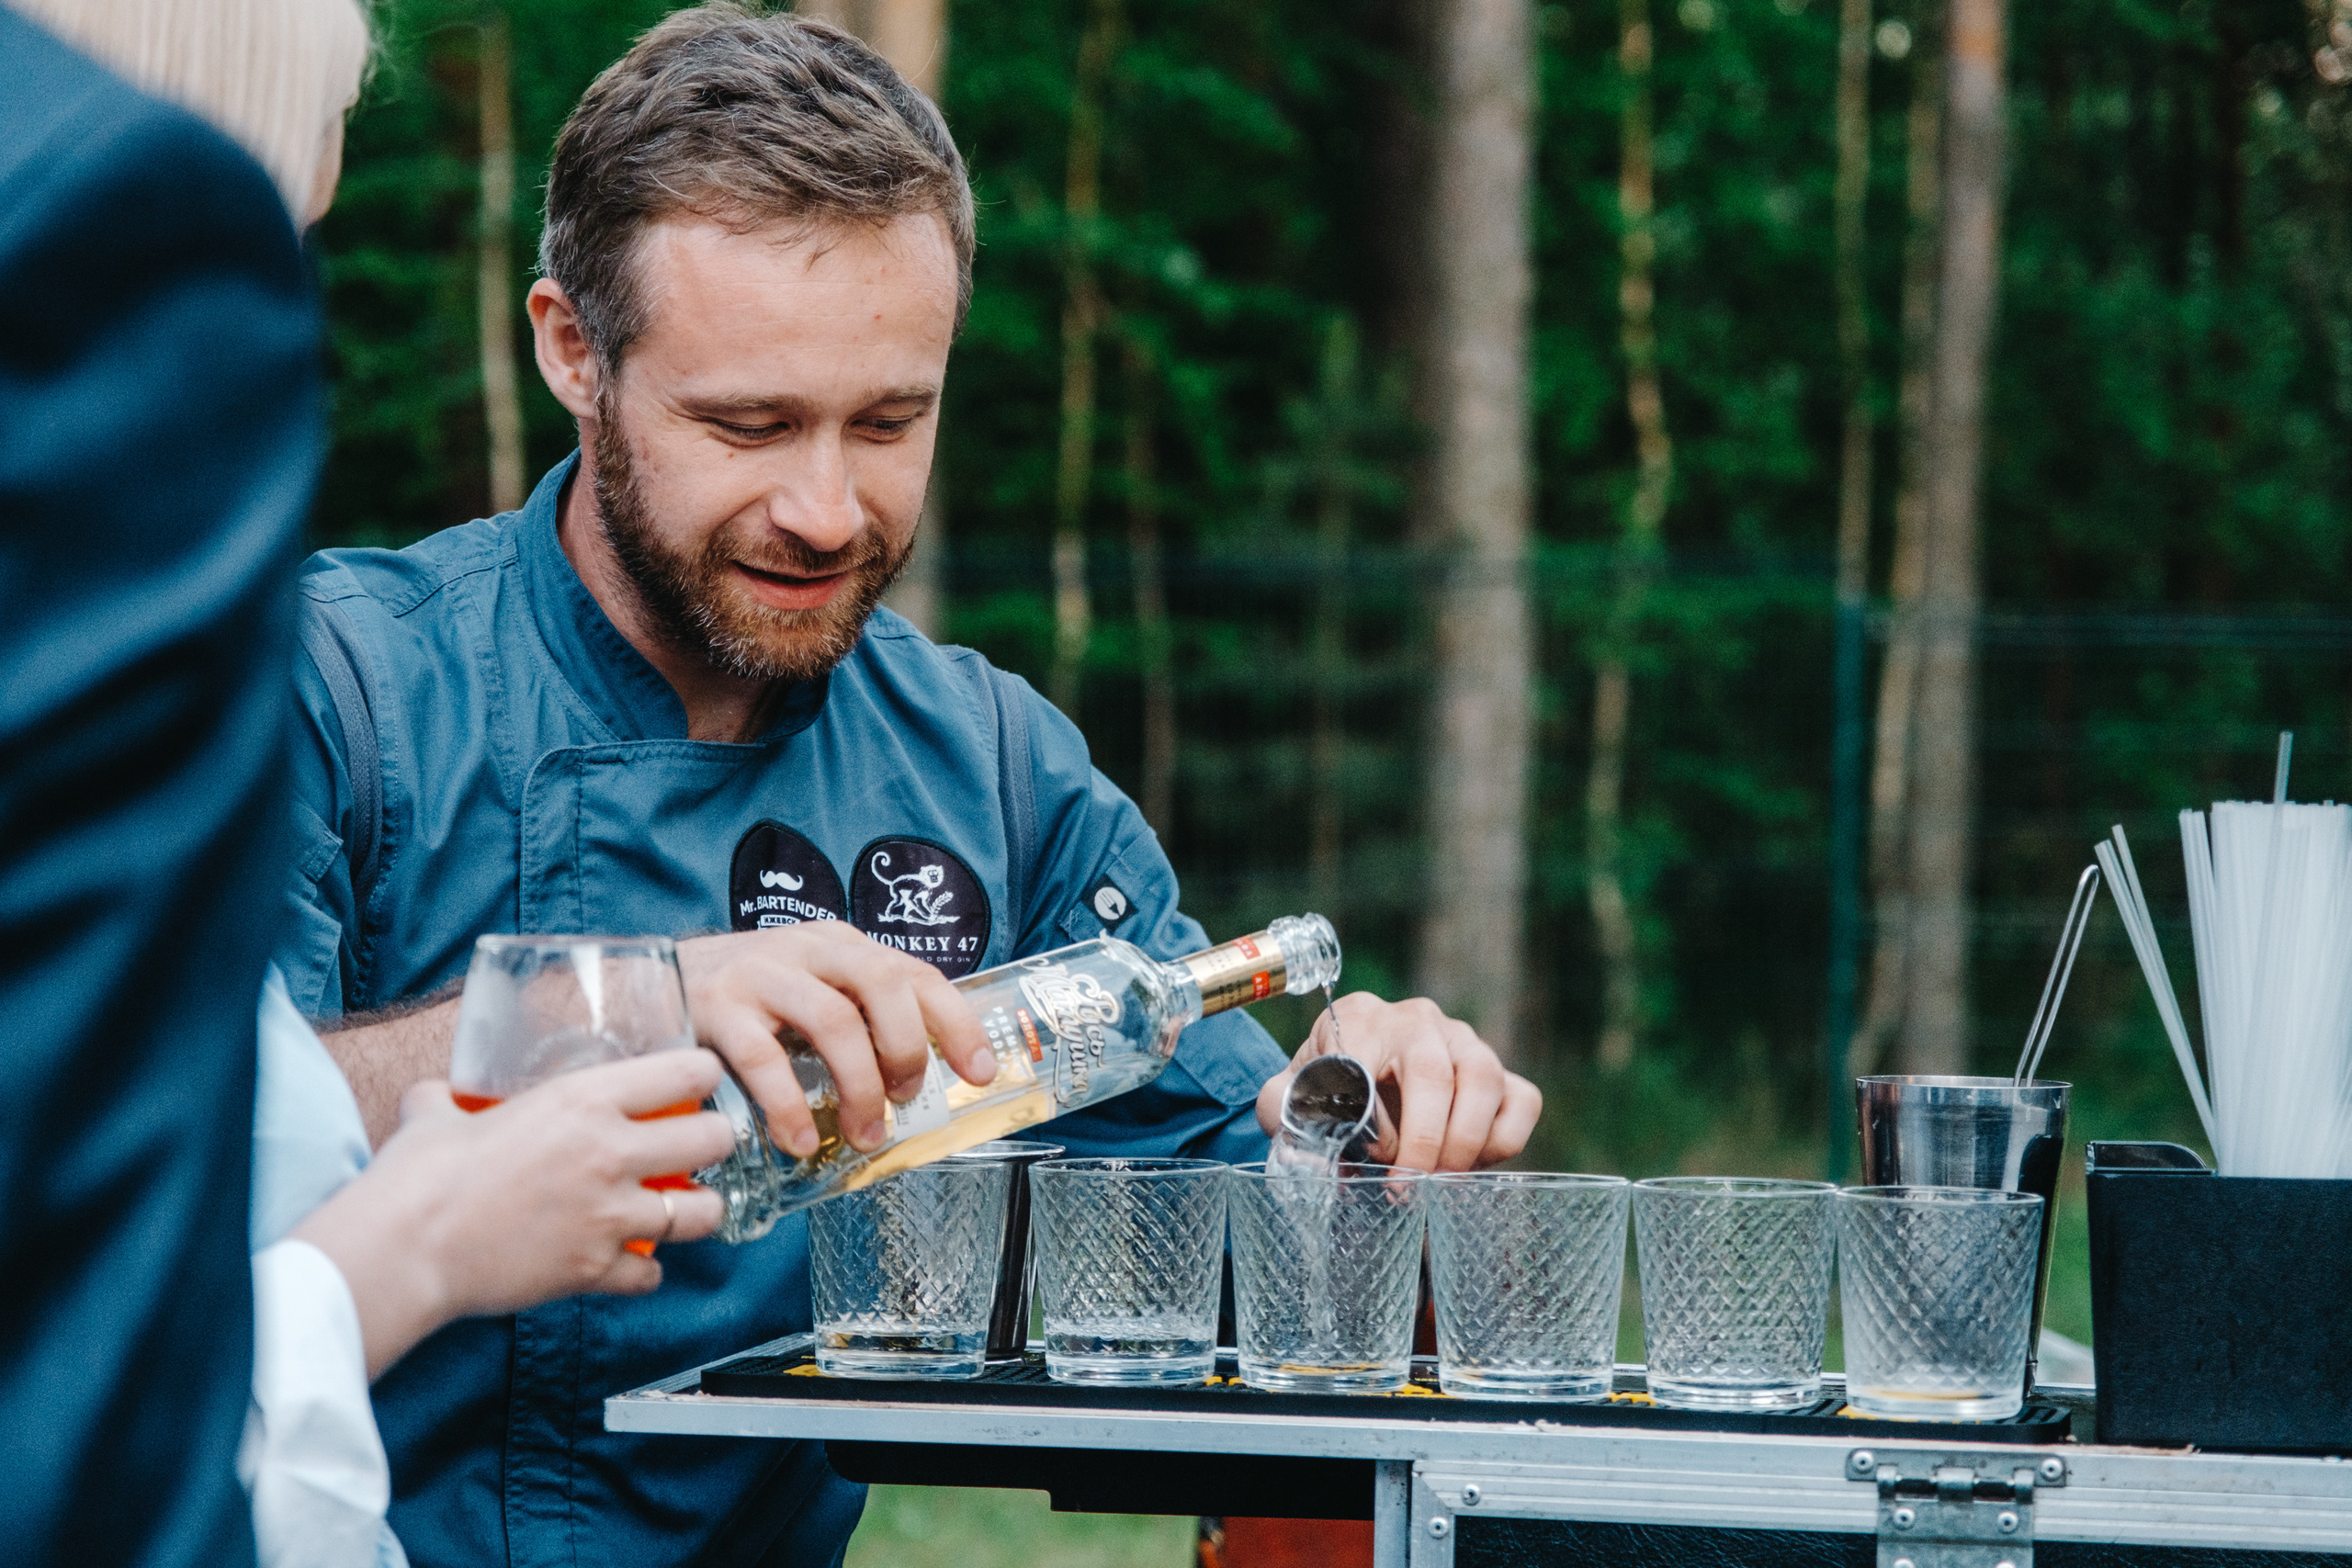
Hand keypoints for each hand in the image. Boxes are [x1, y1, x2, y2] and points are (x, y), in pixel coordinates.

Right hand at [291, 1048, 735, 1376]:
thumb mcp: (436, 1115)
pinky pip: (650, 1275)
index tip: (702, 1079)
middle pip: (716, 1139)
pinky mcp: (594, 1270)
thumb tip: (433, 1095)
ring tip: (683, 1207)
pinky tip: (631, 1264)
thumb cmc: (416, 1177)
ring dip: (698, 1210)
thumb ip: (448, 1100)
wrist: (402, 1250)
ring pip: (703, 1212)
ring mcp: (609, 1217)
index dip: (705, 1072)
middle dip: (718, 1140)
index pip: (687, 1070)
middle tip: (704, 1144)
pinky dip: (645, 1273)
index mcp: (583, 1100)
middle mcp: (611, 1153)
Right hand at [677, 922, 993, 1158]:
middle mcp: (806, 949)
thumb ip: (855, 1019)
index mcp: (840, 945)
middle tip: (904, 1101)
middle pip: (882, 984)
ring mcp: (759, 973)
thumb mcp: (807, 993)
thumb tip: (915, 1082)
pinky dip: (789, 1106)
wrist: (644, 987)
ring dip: (858, 1085)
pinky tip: (800, 1142)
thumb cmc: (742, 1002)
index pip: (914, 972)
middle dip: (907, 1050)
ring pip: (834, 1021)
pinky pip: (765, 1059)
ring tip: (862, 1134)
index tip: (982, 1074)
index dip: (955, 1023)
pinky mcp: (716, 1008)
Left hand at [1252, 993, 1541, 1171]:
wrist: (1358, 1078)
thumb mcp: (1292, 1095)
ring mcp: (1465, 1041)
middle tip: (1409, 1190)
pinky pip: (1522, 1099)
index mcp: (1359, 1019)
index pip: (1370, 1062)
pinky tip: (1471, 1165)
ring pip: (1485, 1080)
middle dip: (1425, 1141)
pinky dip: (1504, 1141)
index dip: (1373, 1123)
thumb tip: (1302, 1136)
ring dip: (1465, 1143)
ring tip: (1440, 1183)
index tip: (1371, 1166)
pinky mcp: (1501, 1070)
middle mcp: (1416, 1020)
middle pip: (1435, 1072)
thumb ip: (1282, 1109)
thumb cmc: (1326, 1090)